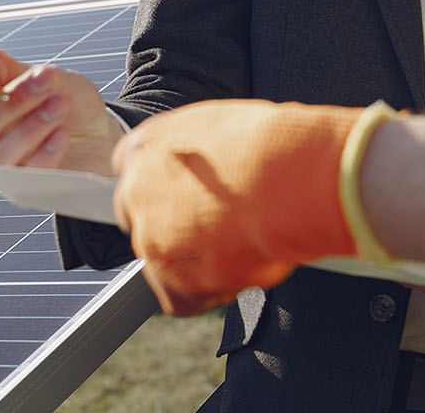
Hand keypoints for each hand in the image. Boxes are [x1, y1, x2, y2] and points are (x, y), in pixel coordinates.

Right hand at [0, 48, 122, 175]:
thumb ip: (19, 71)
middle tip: (47, 80)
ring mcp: (2, 168)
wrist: (104, 133)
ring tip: (59, 105)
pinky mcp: (25, 188)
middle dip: (14, 101)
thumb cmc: (70, 103)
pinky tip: (62, 134)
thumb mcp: (51, 80)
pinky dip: (43, 154)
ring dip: (28, 129)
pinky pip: (24, 177)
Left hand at [111, 99, 372, 315]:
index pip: (135, 172)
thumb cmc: (272, 143)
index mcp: (145, 146)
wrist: (289, 181)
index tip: (194, 194)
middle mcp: (136, 192)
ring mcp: (151, 238)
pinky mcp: (172, 280)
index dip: (169, 187)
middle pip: (147, 220)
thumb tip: (219, 162)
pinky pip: (182, 297)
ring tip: (246, 244)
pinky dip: (210, 290)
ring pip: (164, 261)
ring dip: (198, 260)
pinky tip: (242, 269)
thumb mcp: (228, 126)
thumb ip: (204, 149)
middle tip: (222, 223)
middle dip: (179, 227)